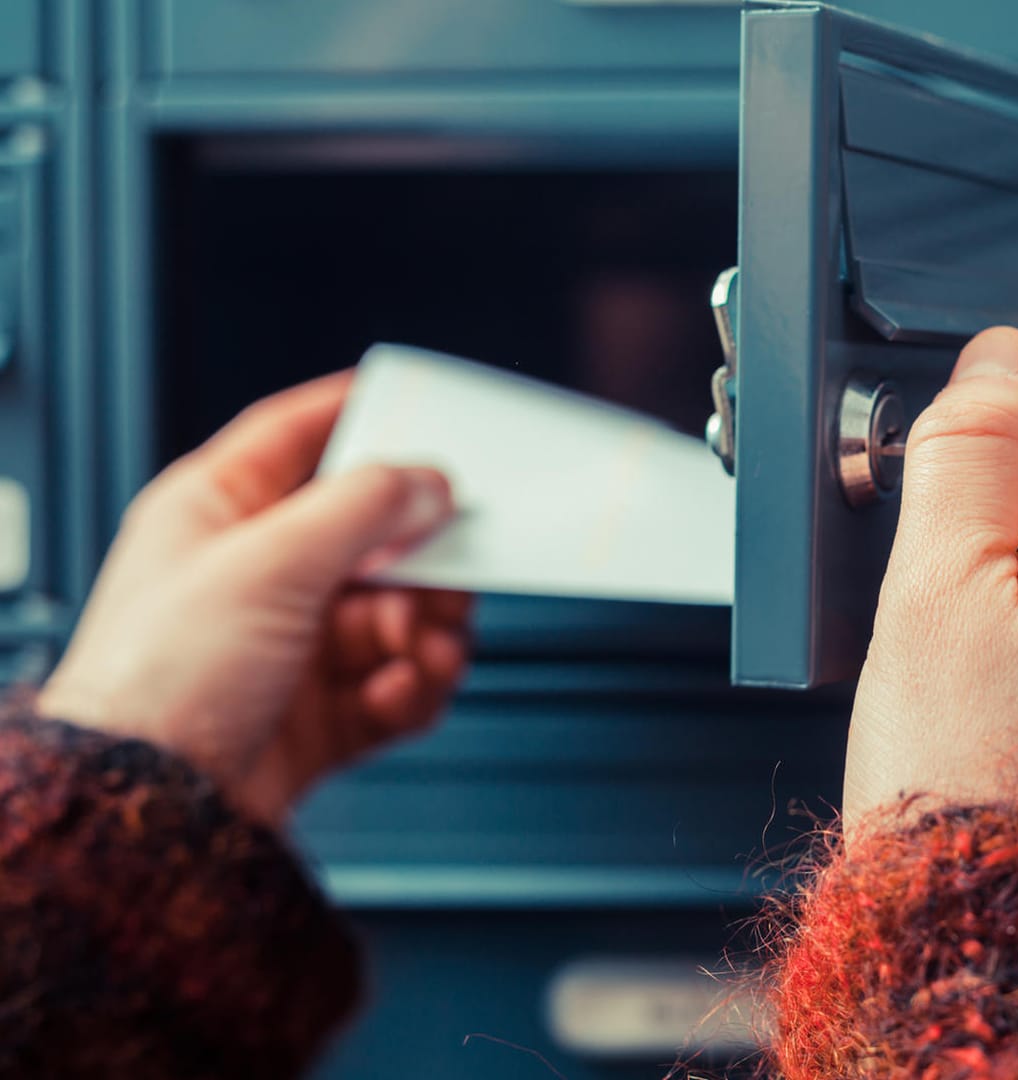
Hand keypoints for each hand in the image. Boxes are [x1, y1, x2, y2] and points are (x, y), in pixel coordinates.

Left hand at [39, 372, 473, 824]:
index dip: (356, 412)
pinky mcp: (320, 713)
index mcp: (217, 514)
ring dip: (426, 631)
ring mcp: (291, 647)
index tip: (418, 403)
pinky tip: (402, 690)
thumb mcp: (270, 562)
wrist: (152, 811)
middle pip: (372, 537)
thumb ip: (363, 508)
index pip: (296, 437)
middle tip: (448, 572)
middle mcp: (257, 576)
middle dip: (421, 560)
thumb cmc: (159, 682)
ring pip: (397, 615)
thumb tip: (427, 480)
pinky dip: (414, 688)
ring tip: (425, 648)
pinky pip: (397, 684)